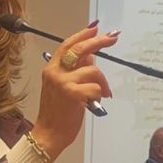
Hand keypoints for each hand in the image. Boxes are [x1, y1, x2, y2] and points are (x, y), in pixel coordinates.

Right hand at [31, 24, 117, 161]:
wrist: (49, 134)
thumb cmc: (57, 113)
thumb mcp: (62, 87)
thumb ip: (74, 71)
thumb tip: (90, 57)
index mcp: (51, 69)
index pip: (67, 45)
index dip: (82, 35)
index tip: (95, 28)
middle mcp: (55, 72)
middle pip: (81, 50)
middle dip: (99, 42)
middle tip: (113, 38)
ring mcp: (64, 83)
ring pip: (93, 71)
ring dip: (102, 82)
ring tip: (102, 94)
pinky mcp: (73, 94)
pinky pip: (96, 88)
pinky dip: (99, 94)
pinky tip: (94, 102)